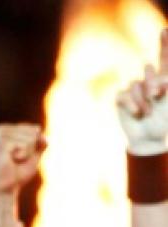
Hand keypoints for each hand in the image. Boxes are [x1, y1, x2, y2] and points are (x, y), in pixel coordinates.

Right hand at [0, 124, 44, 193]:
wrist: (4, 189)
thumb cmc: (16, 175)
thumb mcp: (32, 158)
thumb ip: (39, 146)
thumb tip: (44, 135)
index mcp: (8, 132)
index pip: (34, 129)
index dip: (35, 144)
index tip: (22, 156)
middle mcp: (2, 131)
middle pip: (34, 130)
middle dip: (33, 148)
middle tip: (18, 159)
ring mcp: (1, 137)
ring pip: (30, 137)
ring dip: (28, 152)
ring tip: (14, 160)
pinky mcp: (1, 144)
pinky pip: (25, 144)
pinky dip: (24, 155)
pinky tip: (12, 160)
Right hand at [116, 29, 167, 154]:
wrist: (150, 139)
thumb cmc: (165, 122)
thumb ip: (167, 88)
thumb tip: (163, 83)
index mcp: (164, 79)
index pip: (164, 58)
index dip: (165, 43)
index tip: (164, 29)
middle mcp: (149, 81)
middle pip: (149, 69)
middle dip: (153, 82)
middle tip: (157, 95)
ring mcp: (134, 90)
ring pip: (136, 85)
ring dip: (143, 100)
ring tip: (148, 113)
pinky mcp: (122, 99)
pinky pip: (124, 95)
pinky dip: (132, 104)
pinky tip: (137, 113)